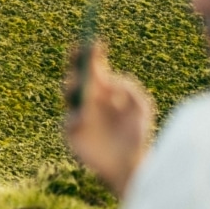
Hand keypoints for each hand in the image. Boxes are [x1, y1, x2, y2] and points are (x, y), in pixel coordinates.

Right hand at [64, 44, 155, 197]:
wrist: (130, 166)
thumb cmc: (137, 135)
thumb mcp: (141, 107)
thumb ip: (129, 89)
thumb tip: (107, 80)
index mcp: (104, 90)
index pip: (94, 67)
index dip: (91, 54)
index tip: (93, 43)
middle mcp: (89, 99)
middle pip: (77, 75)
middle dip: (77, 63)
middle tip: (81, 56)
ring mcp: (79, 114)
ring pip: (69, 94)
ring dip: (75, 87)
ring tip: (85, 86)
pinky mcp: (72, 133)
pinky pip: (68, 121)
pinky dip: (75, 117)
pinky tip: (83, 118)